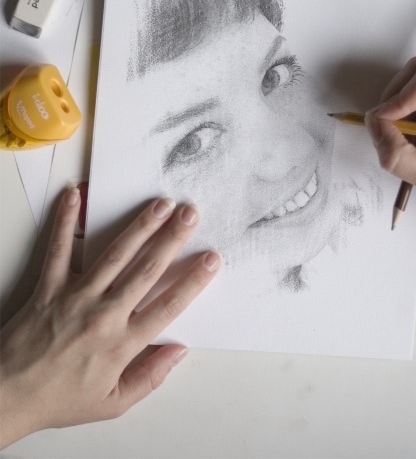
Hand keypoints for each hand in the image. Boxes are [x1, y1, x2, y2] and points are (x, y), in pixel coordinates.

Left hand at [0, 189, 220, 447]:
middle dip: (173, 239)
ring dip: (140, 227)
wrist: (7, 396)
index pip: (168, 306)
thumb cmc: (58, 399)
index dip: (194, 280)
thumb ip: (150, 377)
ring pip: (114, 255)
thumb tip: (179, 350)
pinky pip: (59, 249)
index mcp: (122, 344)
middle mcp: (104, 315)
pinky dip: (66, 221)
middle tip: (190, 215)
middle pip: (147, 270)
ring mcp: (75, 297)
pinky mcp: (49, 286)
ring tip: (159, 205)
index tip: (212, 259)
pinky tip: (75, 196)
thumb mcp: (112, 402)